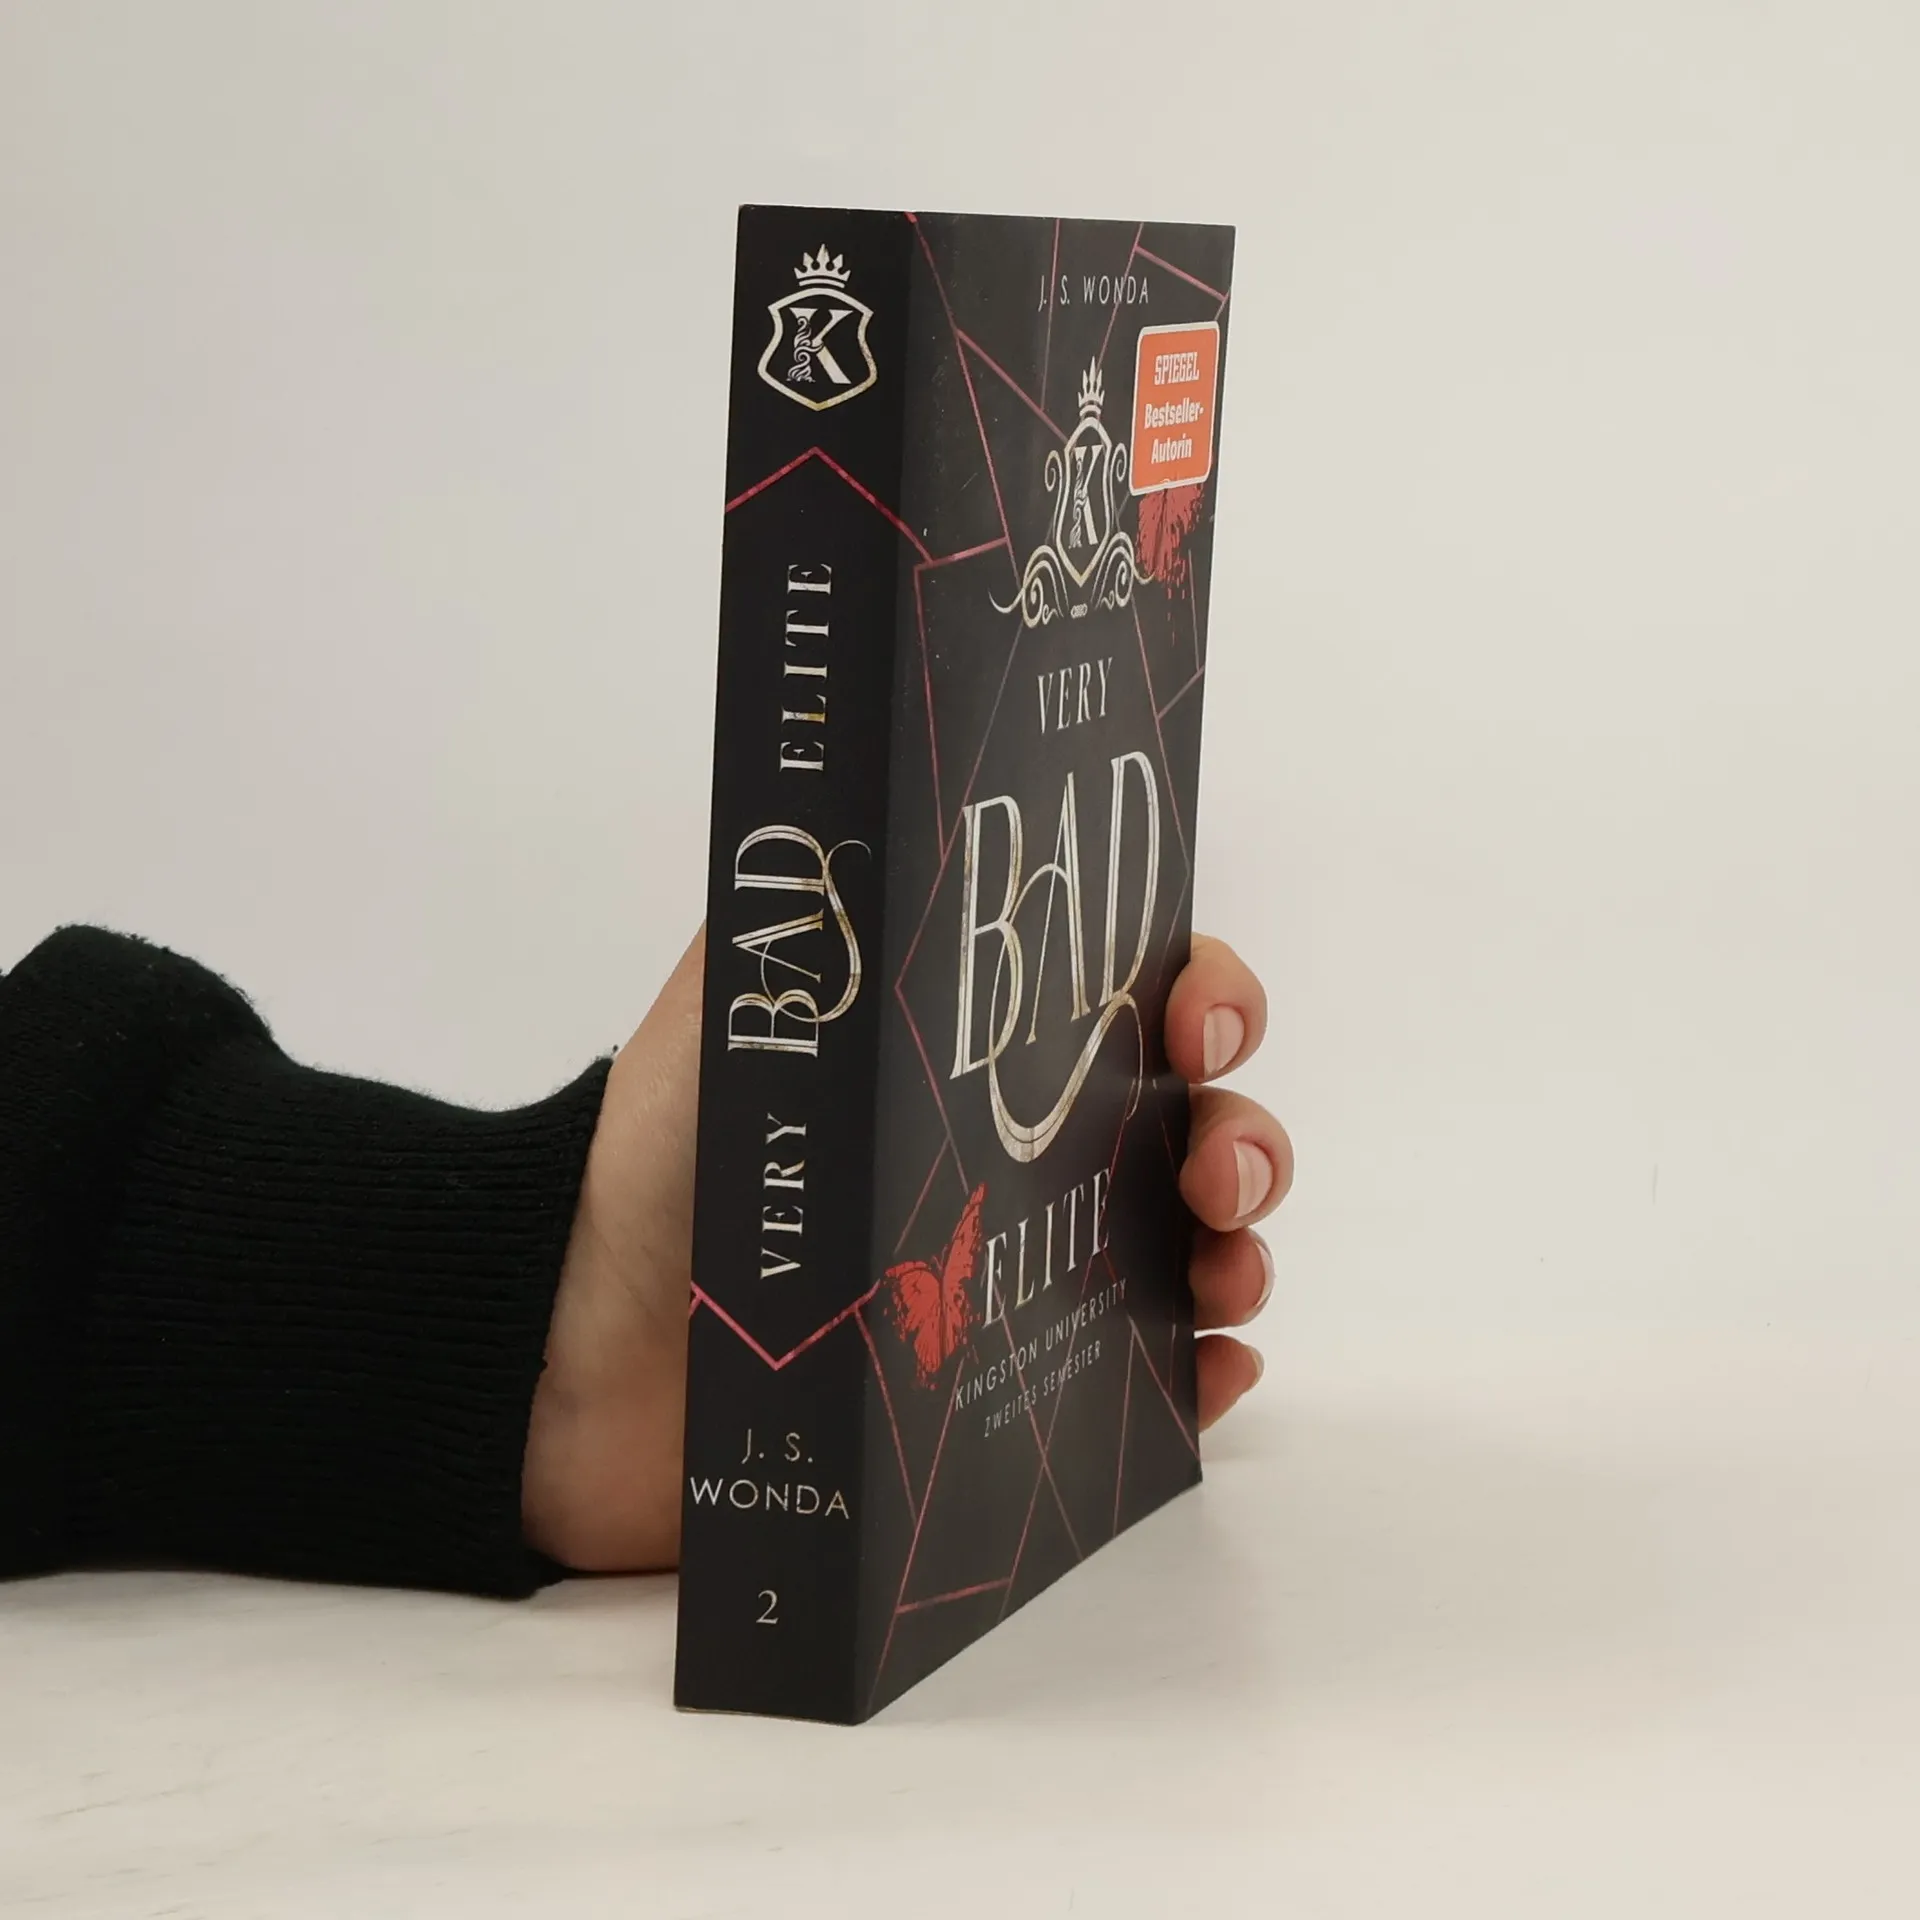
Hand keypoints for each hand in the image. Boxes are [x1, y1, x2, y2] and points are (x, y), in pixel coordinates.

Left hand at [521, 926, 1290, 1571]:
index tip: (1196, 1021)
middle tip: (1210, 1164)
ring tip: (1221, 1268)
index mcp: (977, 1048)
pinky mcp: (1001, 1394)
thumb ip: (825, 908)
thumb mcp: (744, 994)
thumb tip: (893, 801)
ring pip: (1188, 1248)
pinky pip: (1141, 1384)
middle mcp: (1019, 1152)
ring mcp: (1020, 1273)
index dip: (1205, 995)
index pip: (1135, 1002)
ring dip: (1242, 1247)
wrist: (578, 1344)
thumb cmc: (665, 1156)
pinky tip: (1210, 1368)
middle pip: (1189, 1126)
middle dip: (1243, 1131)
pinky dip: (1201, 1374)